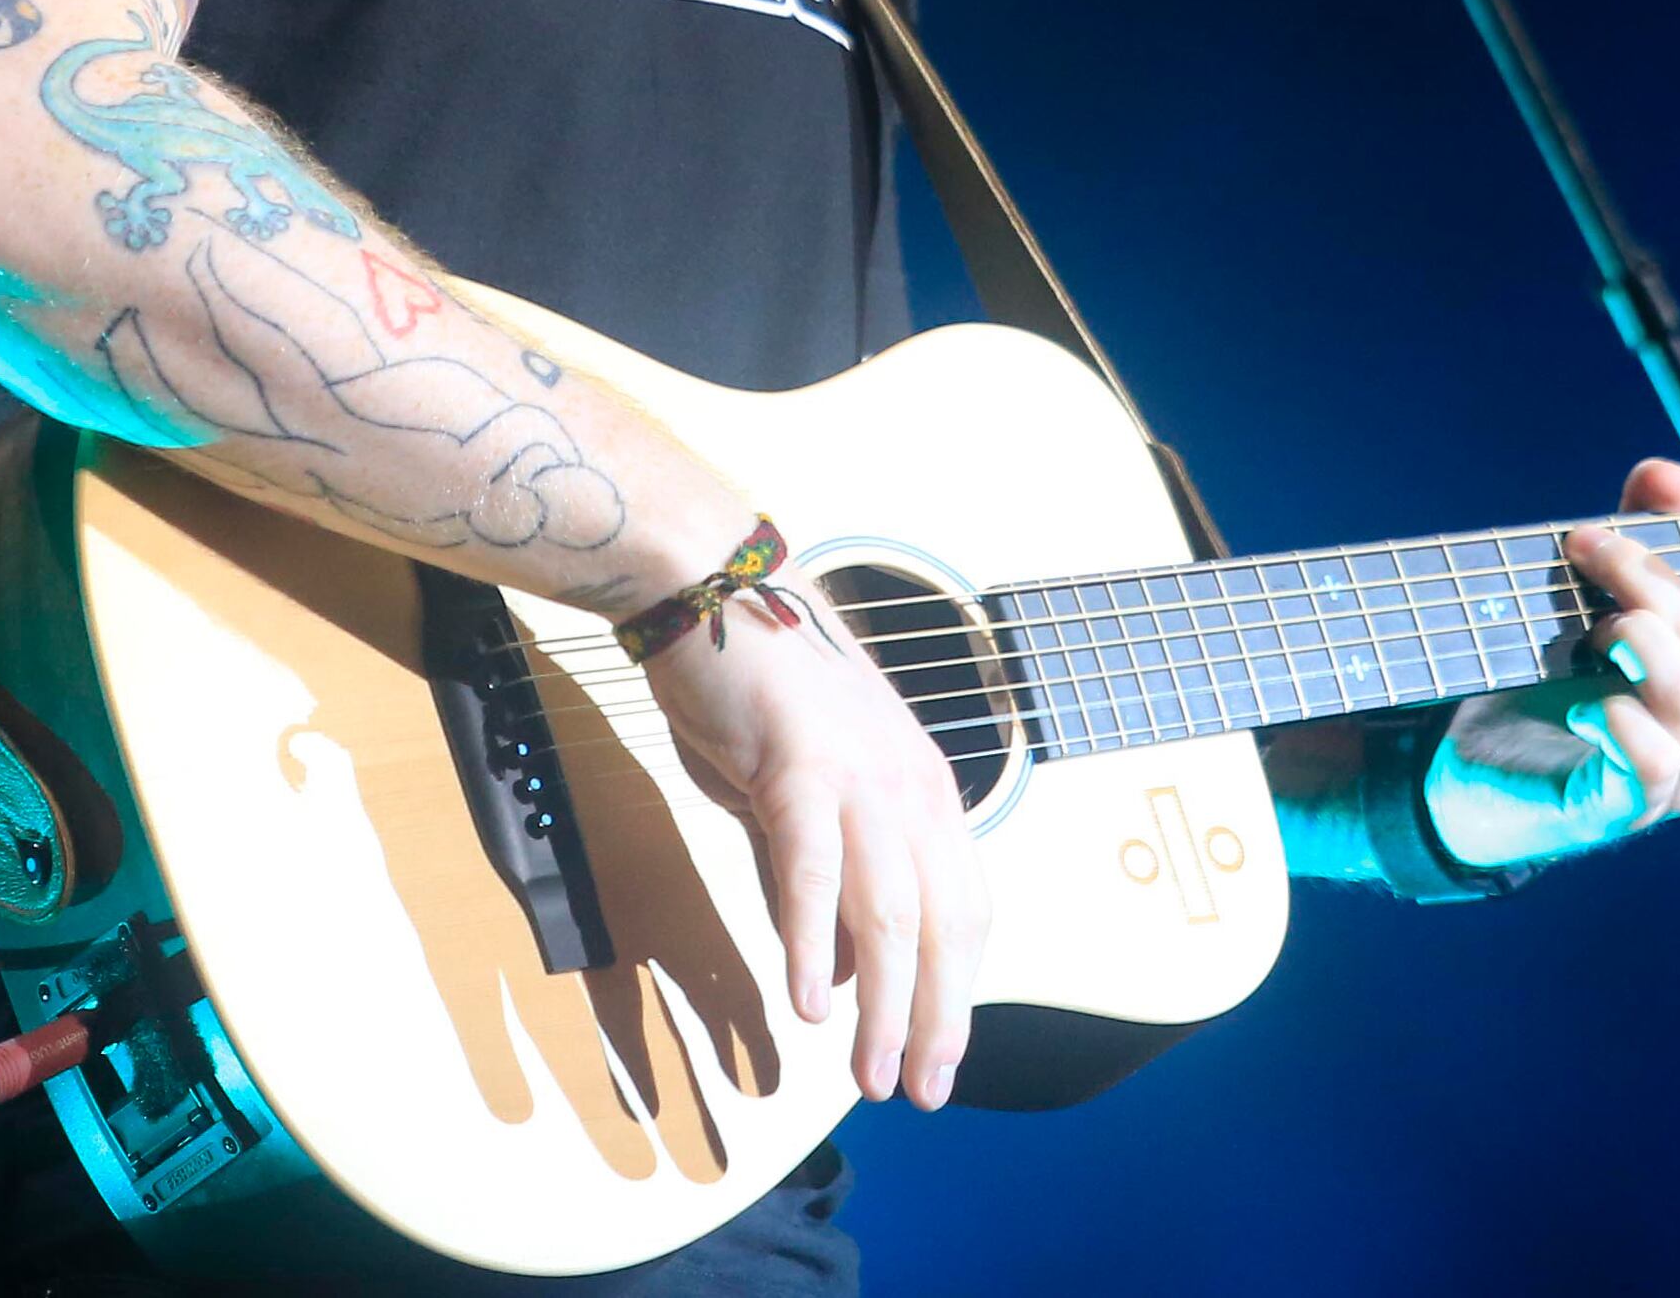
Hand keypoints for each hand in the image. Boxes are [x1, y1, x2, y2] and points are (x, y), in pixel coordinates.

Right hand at [643, 579, 993, 1106]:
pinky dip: (816, 941)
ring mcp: (861, 776)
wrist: (715, 586)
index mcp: (924, 791)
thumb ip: (824, 878)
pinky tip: (808, 1001)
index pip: (965, 910)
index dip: (957, 991)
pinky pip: (814, 869)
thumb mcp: (806, 793)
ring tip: (869, 1071)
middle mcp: (911, 787)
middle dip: (934, 1019)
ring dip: (885, 1004)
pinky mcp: (801, 766)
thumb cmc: (756, 691)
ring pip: (892, 911)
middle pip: (942, 924)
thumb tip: (834, 967)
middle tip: (918, 1092)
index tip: (939, 1058)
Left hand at [1427, 459, 1679, 871]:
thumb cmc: (1571, 667)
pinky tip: (1585, 701)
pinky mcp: (1634, 806)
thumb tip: (1677, 480)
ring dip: (1629, 636)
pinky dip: (1619, 714)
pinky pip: (1652, 757)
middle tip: (1589, 544)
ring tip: (1588, 630)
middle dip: (1651, 578)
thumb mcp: (1612, 583)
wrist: (1488, 754)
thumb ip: (1648, 523)